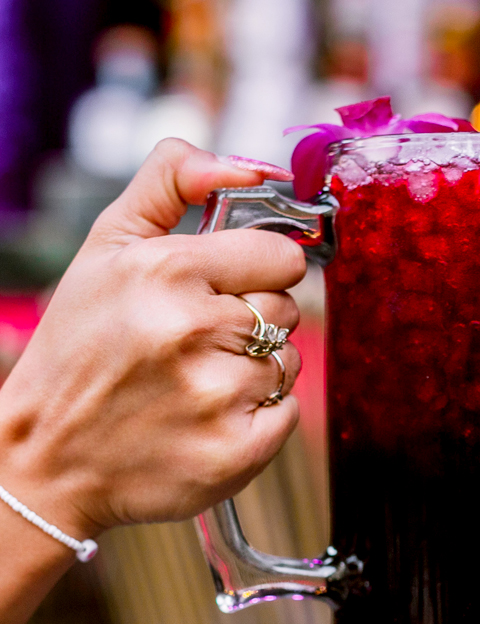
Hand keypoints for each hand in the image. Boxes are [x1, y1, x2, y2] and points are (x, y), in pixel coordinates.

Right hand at [0, 138, 304, 571]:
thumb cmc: (79, 349)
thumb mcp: (105, 248)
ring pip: (288, 362)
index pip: (280, 256)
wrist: (47, 458)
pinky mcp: (237, 449)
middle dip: (250, 321)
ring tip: (194, 382)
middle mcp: (195, 329)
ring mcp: (219, 394)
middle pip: (285, 309)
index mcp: (166, 271)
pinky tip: (207, 418)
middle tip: (194, 343)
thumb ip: (171, 184)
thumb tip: (248, 165)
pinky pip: (289, 412)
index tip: (229, 286)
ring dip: (255, 371)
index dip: (258, 270)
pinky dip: (259, 417)